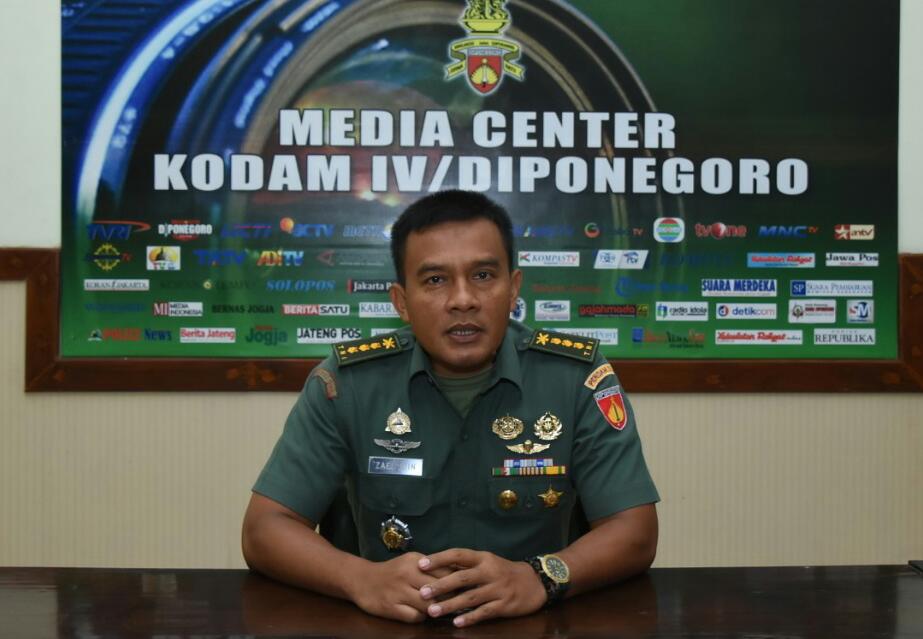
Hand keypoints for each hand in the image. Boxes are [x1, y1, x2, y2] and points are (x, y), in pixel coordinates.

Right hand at [349, 552, 454, 622]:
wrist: (361, 579)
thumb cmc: (392, 571)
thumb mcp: (411, 562)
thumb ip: (432, 567)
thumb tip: (458, 574)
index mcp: (415, 561)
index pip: (444, 572)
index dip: (454, 582)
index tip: (461, 588)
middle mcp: (407, 574)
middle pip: (439, 590)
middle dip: (448, 598)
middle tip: (454, 602)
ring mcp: (398, 592)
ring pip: (428, 605)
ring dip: (435, 609)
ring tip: (437, 609)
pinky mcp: (391, 608)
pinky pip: (415, 617)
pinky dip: (421, 617)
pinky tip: (420, 613)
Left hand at [417, 549, 547, 626]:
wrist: (534, 582)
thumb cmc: (504, 571)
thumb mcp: (487, 561)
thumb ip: (466, 564)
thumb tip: (438, 566)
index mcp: (483, 558)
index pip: (458, 554)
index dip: (439, 558)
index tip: (421, 564)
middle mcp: (489, 571)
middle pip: (462, 577)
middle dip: (441, 585)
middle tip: (422, 593)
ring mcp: (497, 589)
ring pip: (470, 597)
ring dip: (450, 605)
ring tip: (433, 611)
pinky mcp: (505, 605)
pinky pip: (484, 612)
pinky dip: (470, 618)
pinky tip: (457, 623)